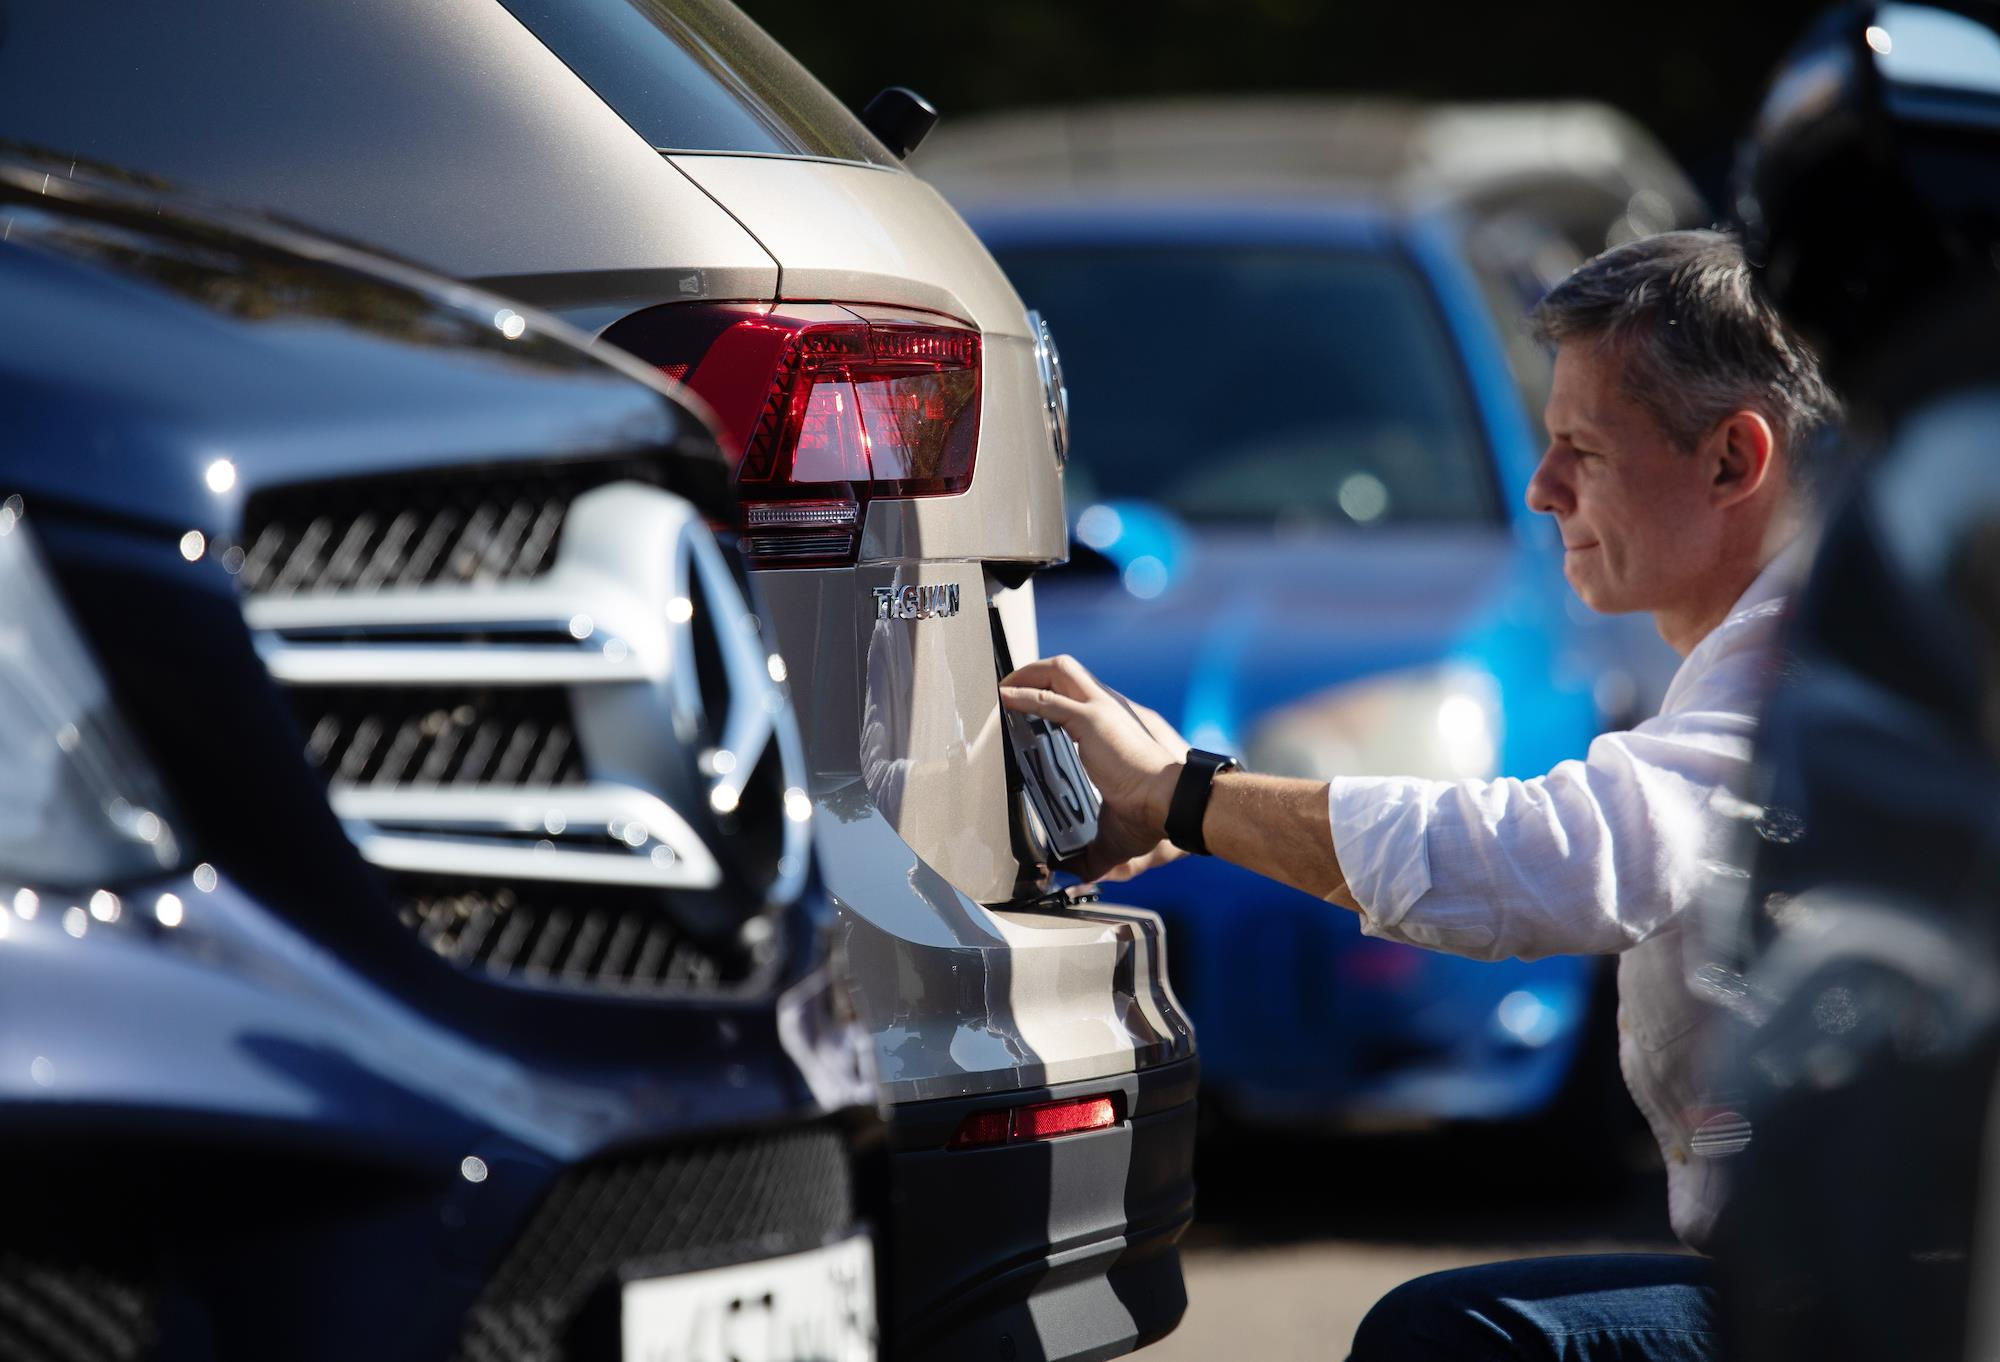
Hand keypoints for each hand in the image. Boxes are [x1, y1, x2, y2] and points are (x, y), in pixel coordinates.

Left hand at [1000, 655, 1190, 882]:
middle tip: (1011, 686)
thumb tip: (1076, 876)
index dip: (1055, 697)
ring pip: (1059, 670)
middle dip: (1035, 672)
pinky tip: (1003, 699)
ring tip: (1004, 687)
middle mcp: (1109, 710)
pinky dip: (1022, 696)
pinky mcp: (1091, 720)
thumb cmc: (1154, 816)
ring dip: (1027, 674)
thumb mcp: (1114, 833)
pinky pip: (1048, 700)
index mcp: (1114, 729)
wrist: (1173, 804)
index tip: (1033, 711)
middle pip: (1066, 671)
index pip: (1080, 698)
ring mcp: (1101, 710)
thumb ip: (1093, 854)